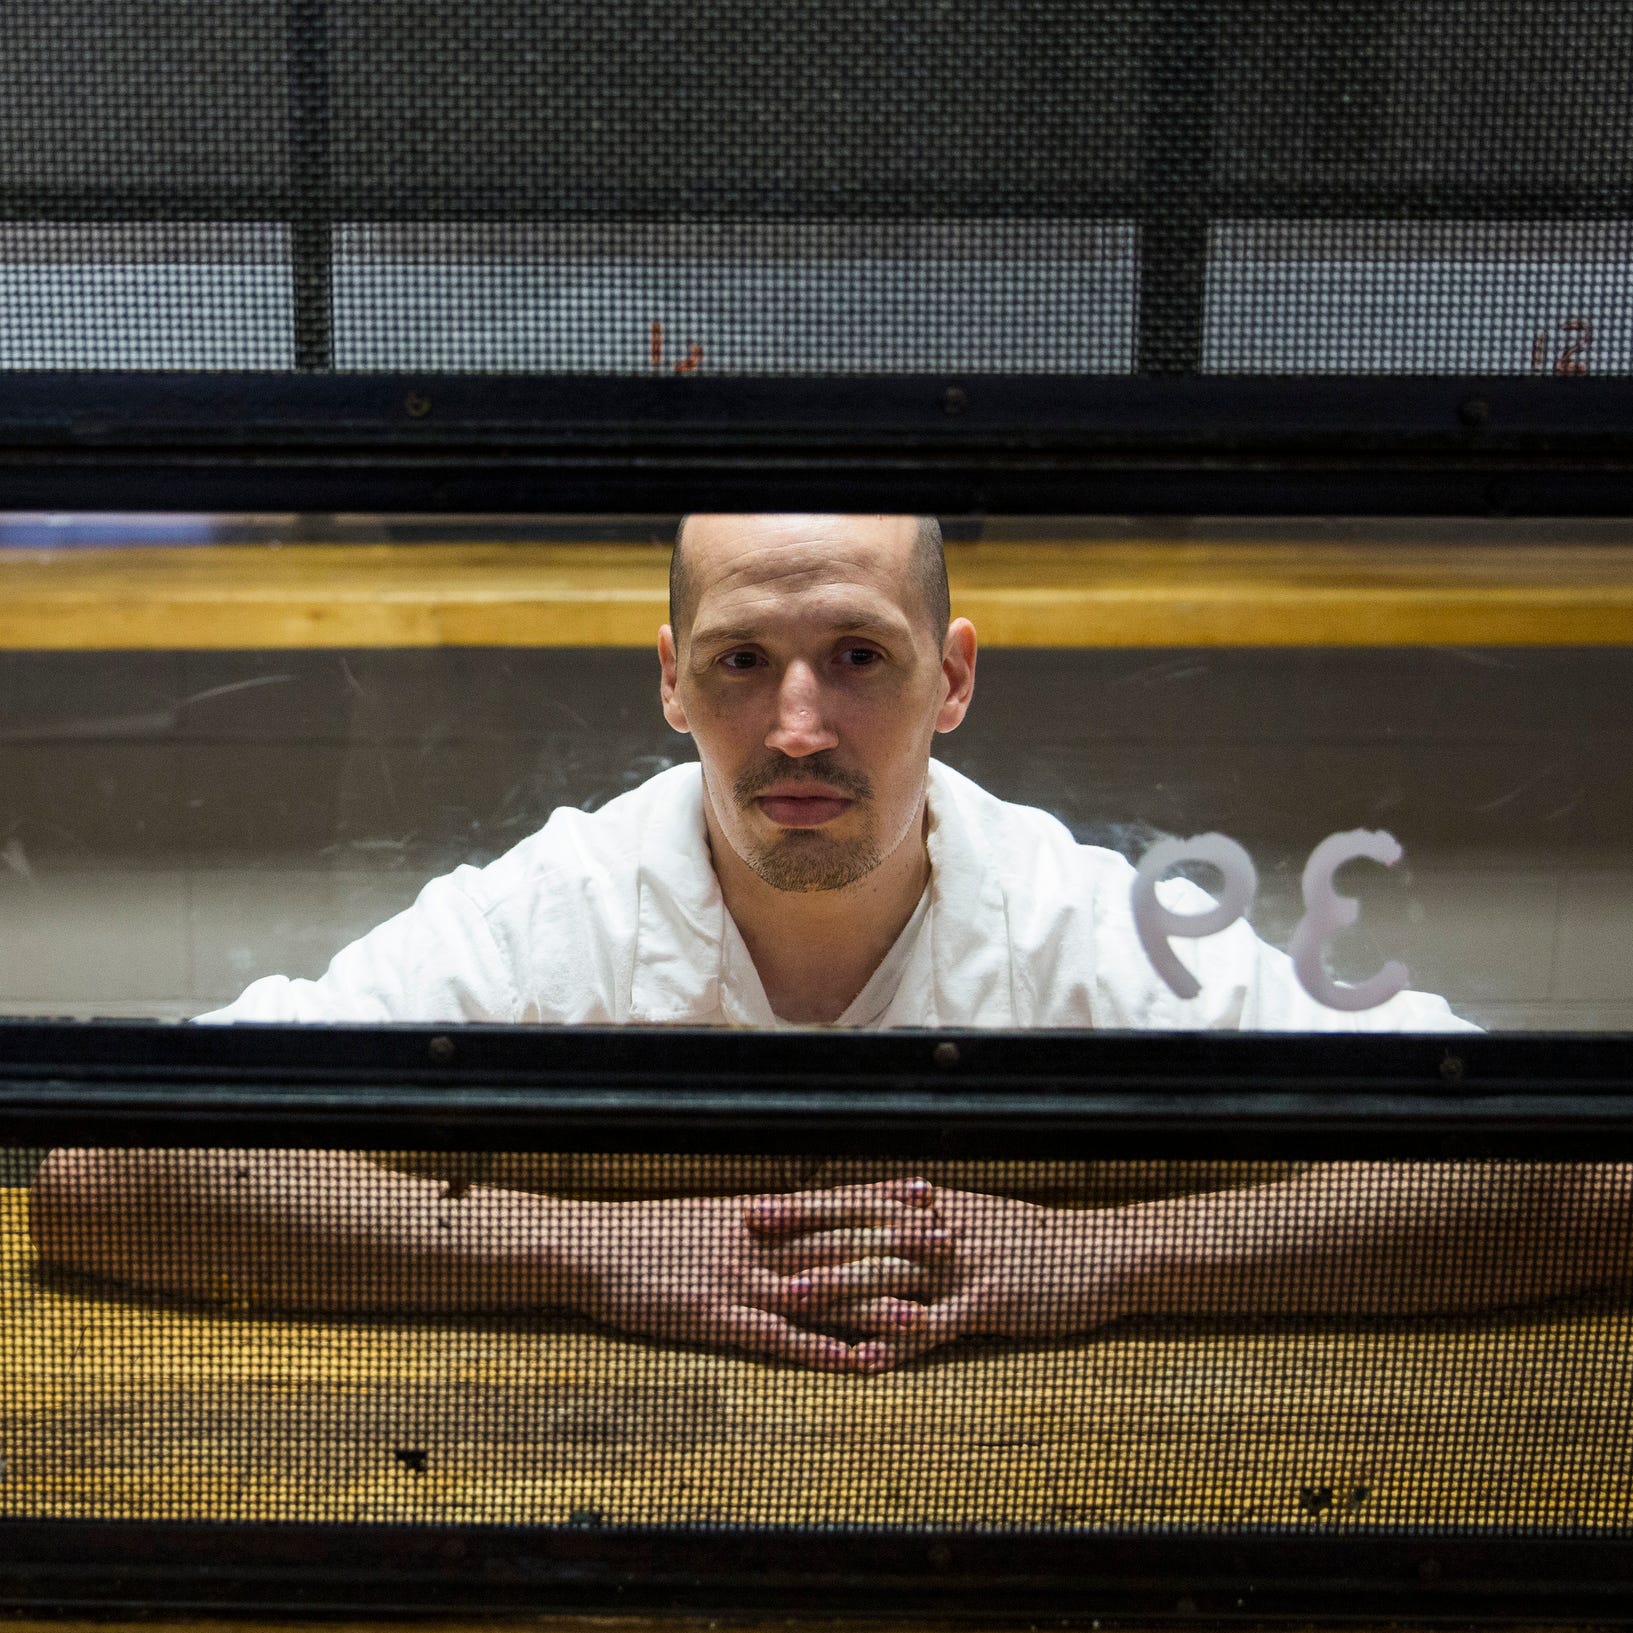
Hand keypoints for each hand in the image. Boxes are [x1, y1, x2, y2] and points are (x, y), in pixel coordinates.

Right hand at [567, 1177, 948, 1370]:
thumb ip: (752, 1221)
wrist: (592, 1246)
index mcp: (758, 1215)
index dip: (882, 1198)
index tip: (928, 1192)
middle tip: (948, 1244)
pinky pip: (778, 1338)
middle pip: (839, 1243)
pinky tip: (854, 1363)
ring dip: (873, 1304)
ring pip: (820, 1292)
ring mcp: (740, 1281)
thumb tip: (789, 1219)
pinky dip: (819, 1351)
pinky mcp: (717, 1319)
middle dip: (896, 1244)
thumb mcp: (706, 1217)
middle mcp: (759, 1243)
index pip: (832, 1202)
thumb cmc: (646, 1235)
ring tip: (923, 1312)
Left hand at [748, 1185, 1125, 1371]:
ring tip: (792, 1300)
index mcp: (931, 1207)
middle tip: (750, 1236)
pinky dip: (897, 1343)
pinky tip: (863, 1361)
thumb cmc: (1029, 1239)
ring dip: (839, 1287)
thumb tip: (878, 1208)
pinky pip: (934, 1326)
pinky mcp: (985, 1304)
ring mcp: (960, 1267)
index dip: (805, 1206)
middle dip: (802, 1232)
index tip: (757, 1207)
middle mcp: (938, 1229)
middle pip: (860, 1228)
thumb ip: (924, 1215)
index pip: (857, 1201)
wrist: (1096, 1252)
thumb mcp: (973, 1215)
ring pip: (889, 1273)